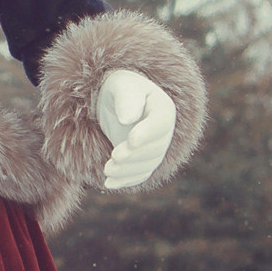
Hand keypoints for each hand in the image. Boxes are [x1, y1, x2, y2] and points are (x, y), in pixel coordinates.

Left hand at [94, 70, 175, 188]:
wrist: (119, 101)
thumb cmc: (121, 89)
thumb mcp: (122, 87)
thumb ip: (127, 99)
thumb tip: (127, 120)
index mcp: (163, 109)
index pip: (160, 124)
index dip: (147, 134)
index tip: (131, 140)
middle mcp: (164, 132)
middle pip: (154, 149)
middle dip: (134, 156)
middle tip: (114, 158)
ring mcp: (156, 148)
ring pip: (147, 165)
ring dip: (128, 171)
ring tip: (107, 170)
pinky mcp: (144, 161)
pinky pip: (139, 174)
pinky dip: (125, 180)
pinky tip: (109, 183)